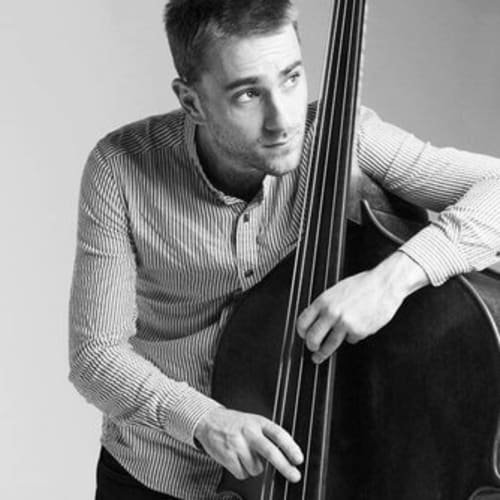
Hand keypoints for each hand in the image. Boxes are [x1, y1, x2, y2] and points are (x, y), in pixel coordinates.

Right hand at [194, 407, 302, 482]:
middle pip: (270, 451)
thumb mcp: (253, 422)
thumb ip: (267, 435)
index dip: (290, 447)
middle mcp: (248, 431)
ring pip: (256, 468)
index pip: (278, 434)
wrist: (209, 420)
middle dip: (284, 466)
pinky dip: (242, 471)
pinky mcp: (227, 455)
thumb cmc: (235, 423)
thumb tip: (285, 457)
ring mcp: (237, 443)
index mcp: (258, 421)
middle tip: (295, 476)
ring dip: (254, 467)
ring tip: (245, 454)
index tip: (298, 459)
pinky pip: (242, 473)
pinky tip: (236, 459)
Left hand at [296, 251, 428, 363]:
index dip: (301, 332)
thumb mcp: (337, 291)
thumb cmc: (363, 285)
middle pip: (312, 338)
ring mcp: (344, 324)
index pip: (303, 321)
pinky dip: (352, 336)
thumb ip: (326, 305)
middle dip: (311, 346)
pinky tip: (357, 327)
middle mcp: (331, 313)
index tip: (303, 336)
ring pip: (329, 345)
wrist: (384, 284)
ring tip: (319, 357)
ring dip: (323, 353)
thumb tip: (316, 319)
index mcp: (323, 301)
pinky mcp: (358, 332)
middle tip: (312, 349)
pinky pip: (350, 340)